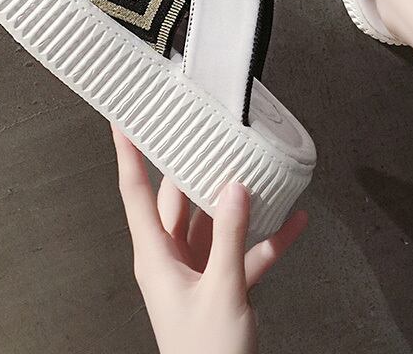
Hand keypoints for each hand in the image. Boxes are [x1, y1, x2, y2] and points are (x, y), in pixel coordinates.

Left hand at [111, 126, 307, 353]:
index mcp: (156, 256)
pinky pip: (243, 251)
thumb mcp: (221, 290)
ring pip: (213, 221)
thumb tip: (234, 189)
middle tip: (199, 131)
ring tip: (254, 170)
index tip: (122, 123)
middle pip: (178, 198)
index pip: (135, 192)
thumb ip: (231, 237)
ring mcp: (198, 270)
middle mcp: (172, 258)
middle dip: (191, 166)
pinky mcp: (222, 284)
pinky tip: (290, 222)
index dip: (127, 155)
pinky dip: (266, 238)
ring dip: (236, 202)